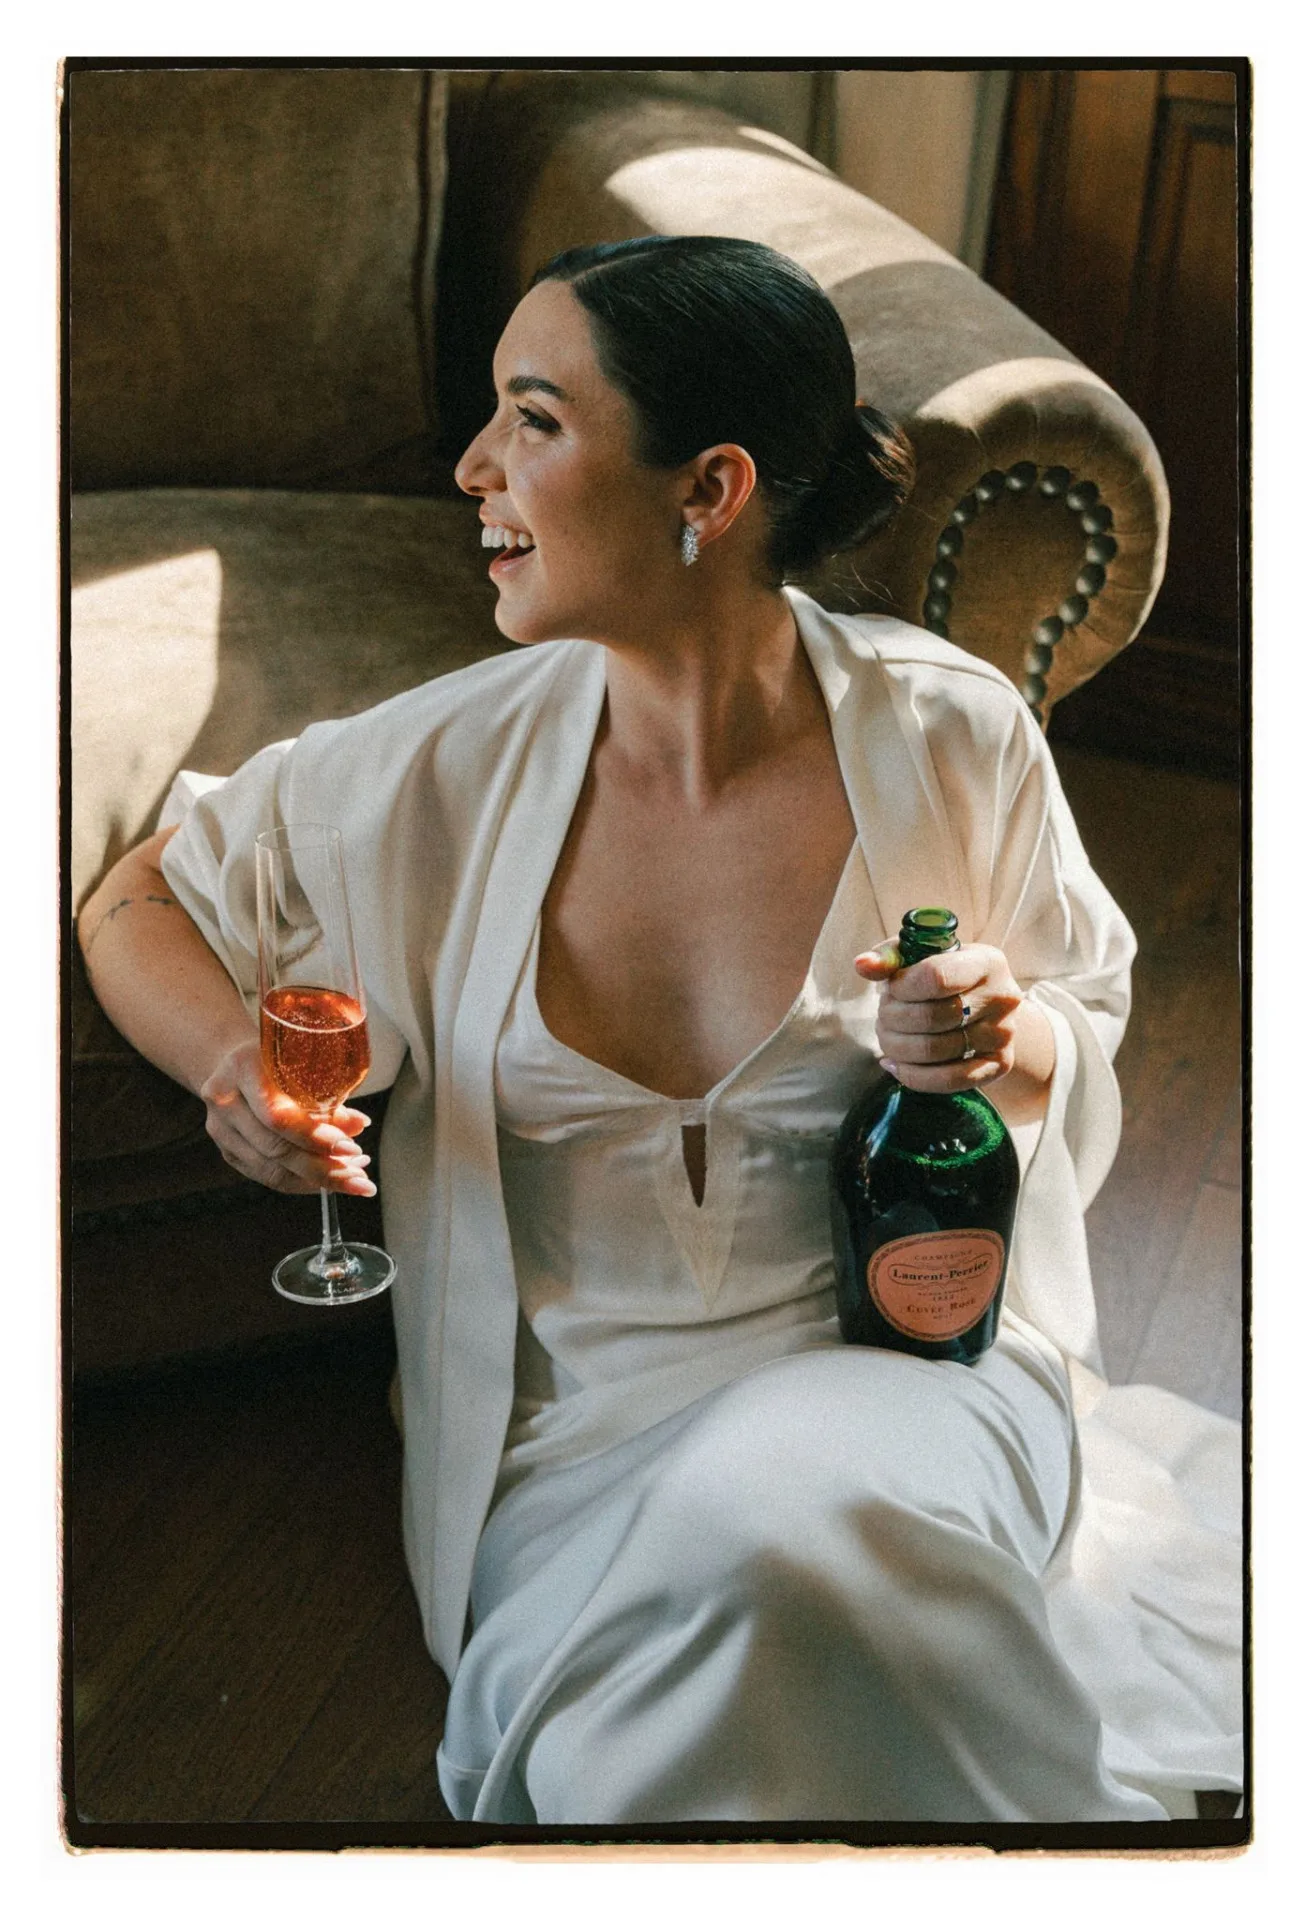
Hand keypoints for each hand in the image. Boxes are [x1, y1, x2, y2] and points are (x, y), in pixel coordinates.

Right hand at [199, 1038, 376, 1196]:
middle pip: (275, 1148)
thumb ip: (328, 1095)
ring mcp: (220, 1130)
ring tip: (352, 1179)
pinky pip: (267, 1177)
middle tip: (359, 1176)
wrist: (236, 1062)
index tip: (352, 1149)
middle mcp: (224, 1100)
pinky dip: (301, 1183)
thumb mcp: (302, 1064)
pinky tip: (328, 1182)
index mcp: (242, 1068)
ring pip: (271, 1170)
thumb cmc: (278, 1058)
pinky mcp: (228, 1151)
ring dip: (317, 1180)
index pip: (278, 1115)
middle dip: (323, 1167)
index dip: (316, 1137)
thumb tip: (358, 1126)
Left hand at [853, 940, 1032, 1094]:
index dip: (901, 987)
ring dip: (896, 1046)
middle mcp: (1002, 997)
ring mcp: (1003, 1034)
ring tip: (887, 1036)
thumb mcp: (923, 957)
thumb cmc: (947, 977)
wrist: (989, 1008)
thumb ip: (891, 956)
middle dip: (892, 1018)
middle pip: (930, 1017)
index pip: (935, 977)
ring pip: (933, 1050)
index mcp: (987, 962)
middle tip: (883, 1015)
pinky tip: (894, 1064)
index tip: (892, 988)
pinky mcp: (998, 1064)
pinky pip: (948, 1080)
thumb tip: (862, 965)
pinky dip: (911, 1075)